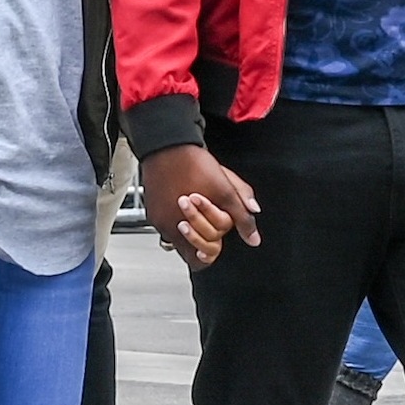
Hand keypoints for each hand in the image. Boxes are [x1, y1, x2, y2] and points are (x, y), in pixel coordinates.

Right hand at [140, 141, 261, 266]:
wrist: (168, 144)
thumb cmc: (195, 164)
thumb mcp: (226, 189)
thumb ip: (241, 215)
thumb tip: (253, 237)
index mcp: (189, 227)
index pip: (198, 261)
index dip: (210, 254)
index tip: (216, 244)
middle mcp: (169, 227)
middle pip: (187, 249)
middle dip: (201, 238)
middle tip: (209, 222)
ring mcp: (158, 219)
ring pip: (176, 236)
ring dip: (188, 229)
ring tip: (196, 210)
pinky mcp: (151, 210)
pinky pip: (166, 224)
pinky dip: (176, 218)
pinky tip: (183, 202)